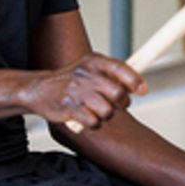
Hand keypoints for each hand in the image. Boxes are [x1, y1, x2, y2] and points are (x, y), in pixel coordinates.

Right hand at [27, 53, 145, 133]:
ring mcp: (76, 91)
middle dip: (121, 104)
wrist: (40, 89)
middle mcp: (85, 74)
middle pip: (118, 94)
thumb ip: (113, 74)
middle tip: (115, 105)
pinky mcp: (69, 108)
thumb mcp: (91, 68)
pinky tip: (86, 117)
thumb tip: (139, 86)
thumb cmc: (72, 80)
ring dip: (105, 115)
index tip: (143, 90)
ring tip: (96, 110)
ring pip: (107, 111)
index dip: (135, 81)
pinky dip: (93, 123)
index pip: (120, 68)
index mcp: (93, 61)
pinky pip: (94, 122)